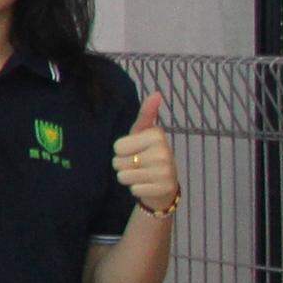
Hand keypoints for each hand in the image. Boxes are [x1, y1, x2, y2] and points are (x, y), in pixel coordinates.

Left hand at [112, 92, 178, 215]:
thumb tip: (156, 93)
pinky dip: (137, 189)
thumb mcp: (145, 134)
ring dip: (129, 177)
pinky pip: (133, 189)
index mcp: (157, 135)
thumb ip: (146, 114)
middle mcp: (164, 152)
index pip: (117, 147)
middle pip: (117, 162)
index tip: (137, 151)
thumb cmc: (149, 155)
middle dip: (124, 165)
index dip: (122, 151)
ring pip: (123, 176)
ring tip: (143, 175)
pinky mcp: (163, 189)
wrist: (164, 186)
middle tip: (140, 165)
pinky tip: (148, 185)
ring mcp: (165, 172)